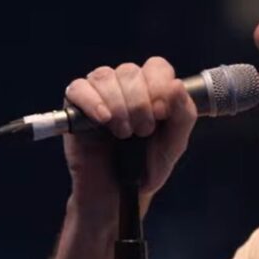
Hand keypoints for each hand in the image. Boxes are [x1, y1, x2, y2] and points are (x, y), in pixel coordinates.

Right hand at [63, 57, 196, 227]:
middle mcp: (125, 84)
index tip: (161, 113)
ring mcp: (99, 92)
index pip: (156, 66)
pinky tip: (103, 119)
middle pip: (130, 71)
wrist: (118, 191)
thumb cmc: (147, 165)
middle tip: (142, 131)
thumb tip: (176, 85)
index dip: (159, 86)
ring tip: (123, 133)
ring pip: (104, 76)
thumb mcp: (174, 143)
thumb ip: (183, 115)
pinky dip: (92, 102)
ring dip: (118, 105)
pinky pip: (79, 89)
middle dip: (139, 103)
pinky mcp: (75, 104)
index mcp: (151, 87)